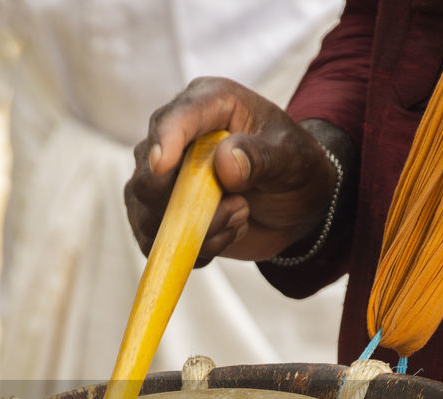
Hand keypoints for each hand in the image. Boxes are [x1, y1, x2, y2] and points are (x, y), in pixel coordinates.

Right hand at [125, 77, 338, 263]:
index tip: (163, 165)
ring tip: (241, 217)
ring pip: (150, 218)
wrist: (294, 202)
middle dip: (190, 207)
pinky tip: (226, 234)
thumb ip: (262, 156)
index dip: (164, 141)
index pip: (173, 119)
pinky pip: (158, 243)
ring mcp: (161, 179)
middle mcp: (174, 137)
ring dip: (201, 232)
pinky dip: (195, 250)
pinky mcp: (160, 214)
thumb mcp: (292, 157)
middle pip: (148, 180)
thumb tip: (224, 163)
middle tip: (241, 208)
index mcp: (206, 104)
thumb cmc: (294, 166)